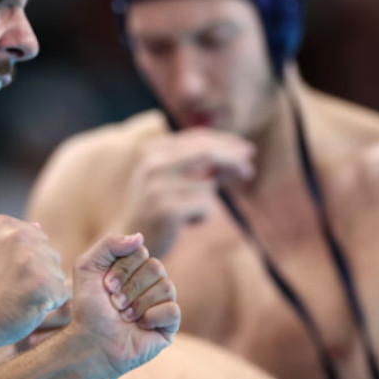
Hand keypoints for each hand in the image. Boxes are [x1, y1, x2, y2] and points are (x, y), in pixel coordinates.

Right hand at [0, 215, 68, 351]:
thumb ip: (8, 239)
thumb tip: (38, 227)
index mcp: (4, 225)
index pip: (39, 239)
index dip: (29, 263)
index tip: (7, 275)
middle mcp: (18, 235)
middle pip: (51, 255)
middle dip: (41, 274)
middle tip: (14, 290)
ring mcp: (30, 258)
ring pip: (58, 274)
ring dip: (46, 290)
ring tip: (20, 299)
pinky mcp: (43, 282)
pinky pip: (62, 293)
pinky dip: (50, 305)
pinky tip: (28, 309)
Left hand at [71, 233, 179, 376]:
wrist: (91, 340)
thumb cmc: (88, 305)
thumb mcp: (87, 266)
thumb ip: (109, 244)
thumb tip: (140, 237)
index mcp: (134, 266)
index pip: (140, 251)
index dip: (122, 269)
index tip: (105, 286)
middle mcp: (151, 281)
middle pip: (156, 267)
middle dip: (129, 287)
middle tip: (114, 303)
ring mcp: (162, 302)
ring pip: (167, 287)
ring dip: (138, 304)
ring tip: (123, 316)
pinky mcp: (169, 324)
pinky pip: (173, 310)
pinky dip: (152, 317)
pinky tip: (139, 326)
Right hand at [115, 129, 253, 256]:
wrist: (129, 240)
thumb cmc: (156, 208)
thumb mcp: (172, 178)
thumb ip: (198, 164)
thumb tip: (240, 153)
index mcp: (152, 151)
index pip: (197, 138)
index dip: (226, 142)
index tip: (246, 150)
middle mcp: (152, 164)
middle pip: (206, 153)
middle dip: (233, 160)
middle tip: (249, 171)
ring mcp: (158, 186)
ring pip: (208, 185)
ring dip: (207, 201)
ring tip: (187, 213)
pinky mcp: (167, 209)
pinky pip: (205, 206)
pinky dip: (202, 216)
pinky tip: (184, 223)